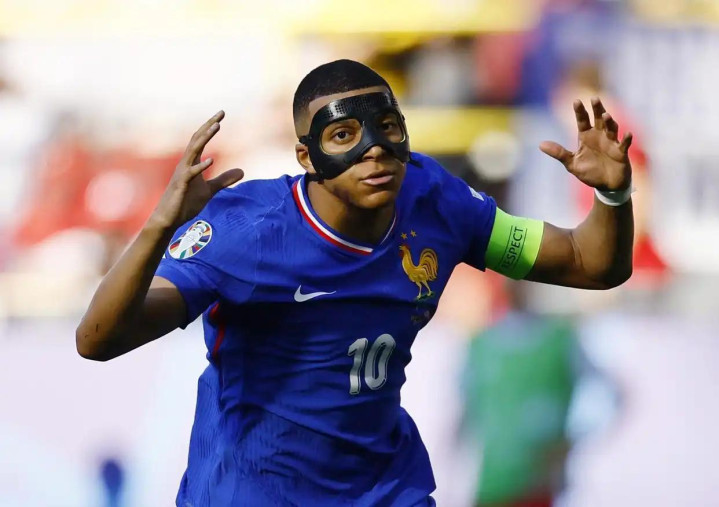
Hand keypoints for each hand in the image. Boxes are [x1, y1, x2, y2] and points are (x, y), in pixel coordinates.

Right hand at [150, 111, 243, 229]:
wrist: (169, 219)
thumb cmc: (185, 203)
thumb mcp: (209, 190)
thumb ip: (224, 180)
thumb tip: (242, 171)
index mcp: (191, 163)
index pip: (201, 140)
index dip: (210, 126)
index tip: (222, 114)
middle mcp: (185, 164)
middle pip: (197, 139)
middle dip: (209, 125)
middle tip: (222, 112)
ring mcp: (182, 174)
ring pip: (193, 151)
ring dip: (205, 138)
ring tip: (217, 126)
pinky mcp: (181, 186)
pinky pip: (191, 174)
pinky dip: (201, 166)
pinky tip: (212, 160)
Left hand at [540, 98, 632, 190]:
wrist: (606, 185)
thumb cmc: (590, 173)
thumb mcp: (572, 164)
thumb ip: (559, 153)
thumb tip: (540, 144)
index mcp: (586, 137)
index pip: (582, 121)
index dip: (580, 112)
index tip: (576, 101)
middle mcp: (599, 136)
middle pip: (598, 120)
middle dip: (597, 109)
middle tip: (594, 98)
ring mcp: (611, 143)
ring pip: (611, 128)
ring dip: (609, 122)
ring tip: (606, 115)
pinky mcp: (621, 152)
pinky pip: (624, 144)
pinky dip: (626, 139)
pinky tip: (628, 134)